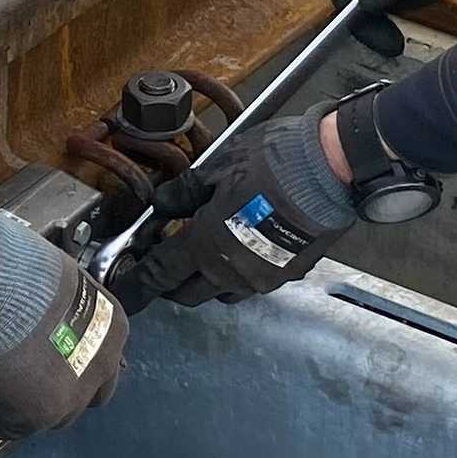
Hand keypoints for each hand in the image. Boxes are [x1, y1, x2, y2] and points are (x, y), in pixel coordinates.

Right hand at [0, 201, 129, 436]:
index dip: (70, 361)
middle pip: (84, 394)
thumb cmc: (20, 269)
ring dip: (24, 402)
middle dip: (56, 389)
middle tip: (24, 375)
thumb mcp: (62, 284)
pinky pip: (9, 425)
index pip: (100, 360)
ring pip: (49, 414)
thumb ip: (65, 311)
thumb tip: (45, 318)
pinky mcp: (36, 415)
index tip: (48, 358)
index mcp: (112, 329)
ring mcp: (72, 396)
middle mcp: (102, 366)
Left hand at [133, 111, 357, 307]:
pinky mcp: (289, 273)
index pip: (160, 275)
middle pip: (189, 294)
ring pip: (222, 292)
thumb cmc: (275, 163)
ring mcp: (263, 277)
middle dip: (170, 285)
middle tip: (162, 264)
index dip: (137, 284)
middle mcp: (232, 271)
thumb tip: (161, 204)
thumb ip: (183, 193)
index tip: (125, 289)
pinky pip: (254, 282)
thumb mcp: (217, 168)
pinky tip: (242, 247)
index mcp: (207, 246)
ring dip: (206, 280)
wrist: (331, 169)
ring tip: (204, 254)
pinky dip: (239, 272)